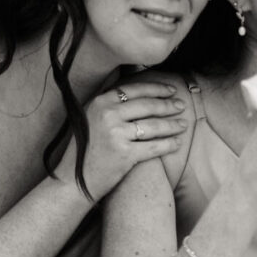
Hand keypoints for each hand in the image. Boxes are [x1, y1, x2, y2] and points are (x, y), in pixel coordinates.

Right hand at [53, 82, 186, 199]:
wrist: (73, 180)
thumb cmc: (84, 148)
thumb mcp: (89, 116)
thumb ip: (107, 101)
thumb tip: (122, 76)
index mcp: (100, 102)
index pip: (135, 90)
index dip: (156, 89)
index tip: (170, 90)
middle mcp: (108, 115)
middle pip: (147, 106)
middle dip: (168, 105)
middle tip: (181, 106)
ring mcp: (116, 134)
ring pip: (153, 126)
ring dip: (172, 125)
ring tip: (183, 125)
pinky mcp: (125, 154)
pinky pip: (153, 146)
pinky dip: (168, 144)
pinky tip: (177, 142)